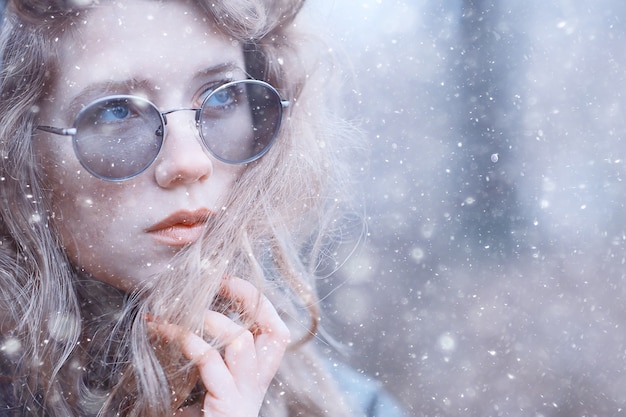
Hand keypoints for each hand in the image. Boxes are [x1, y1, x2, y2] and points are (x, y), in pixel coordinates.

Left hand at [148, 277, 290, 416]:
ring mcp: (244, 396)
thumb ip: (209, 358)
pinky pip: (211, 363)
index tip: (228, 279)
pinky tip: (166, 332)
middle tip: (219, 280)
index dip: (258, 301)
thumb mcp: (208, 385)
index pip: (276, 332)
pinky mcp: (226, 407)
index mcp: (255, 377)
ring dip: (210, 321)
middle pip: (276, 333)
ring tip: (179, 312)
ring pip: (243, 343)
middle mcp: (256, 385)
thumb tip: (184, 315)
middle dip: (250, 299)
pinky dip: (190, 342)